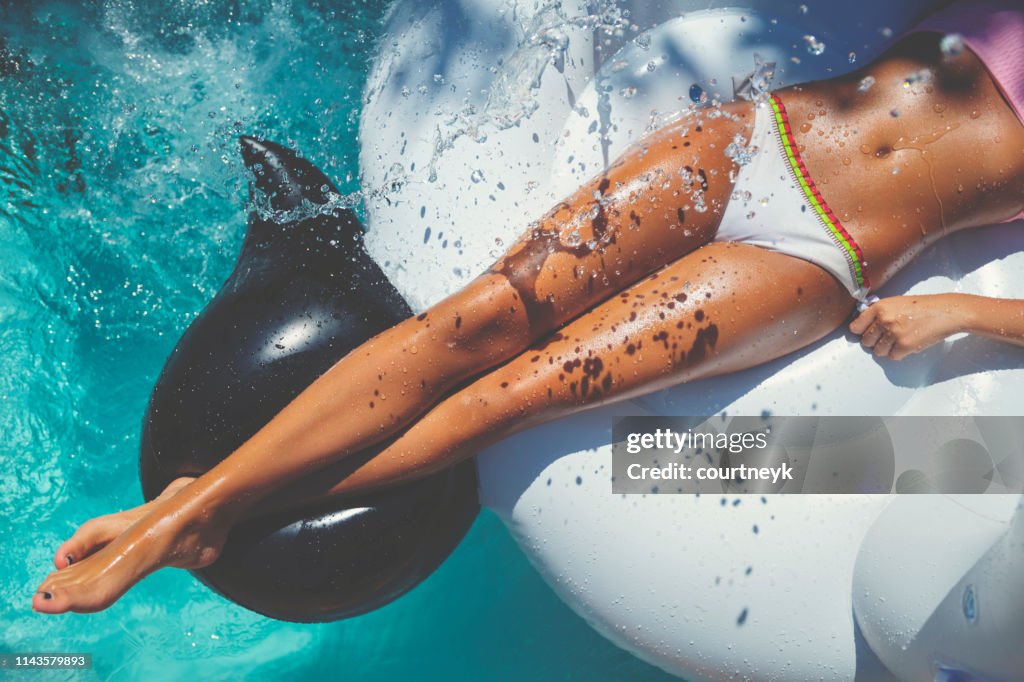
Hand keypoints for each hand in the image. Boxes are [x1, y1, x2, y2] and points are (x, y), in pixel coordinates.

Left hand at [849, 294, 968, 360]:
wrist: (946, 311)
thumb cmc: (923, 306)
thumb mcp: (896, 302)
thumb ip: (880, 313)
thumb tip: (865, 325)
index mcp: (880, 307)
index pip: (856, 326)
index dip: (860, 331)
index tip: (863, 333)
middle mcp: (884, 320)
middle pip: (866, 341)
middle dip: (874, 342)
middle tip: (884, 338)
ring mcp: (894, 333)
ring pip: (878, 351)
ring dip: (885, 349)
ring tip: (895, 342)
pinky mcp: (904, 345)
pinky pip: (892, 356)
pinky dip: (898, 354)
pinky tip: (905, 345)